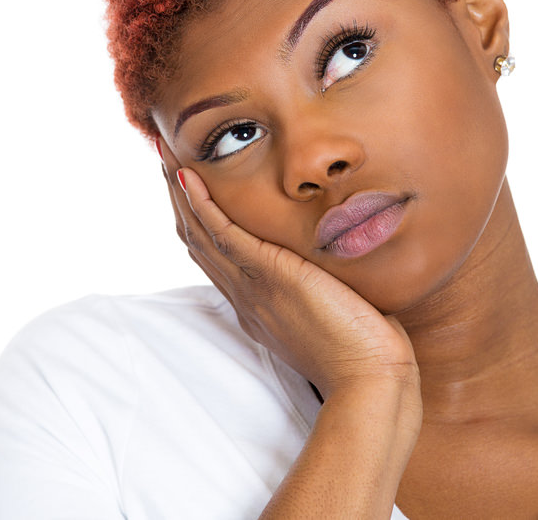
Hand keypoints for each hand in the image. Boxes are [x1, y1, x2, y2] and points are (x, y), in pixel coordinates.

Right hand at [158, 140, 418, 401]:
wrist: (370, 378)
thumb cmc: (365, 348)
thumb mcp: (336, 308)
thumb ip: (327, 285)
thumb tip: (341, 265)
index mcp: (258, 304)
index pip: (216, 255)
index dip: (198, 220)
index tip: (190, 188)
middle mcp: (247, 295)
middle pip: (198, 241)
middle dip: (180, 200)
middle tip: (166, 163)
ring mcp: (254, 287)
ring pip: (202, 234)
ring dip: (183, 194)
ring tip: (168, 160)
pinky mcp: (271, 276)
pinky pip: (225, 235)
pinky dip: (204, 205)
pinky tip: (192, 180)